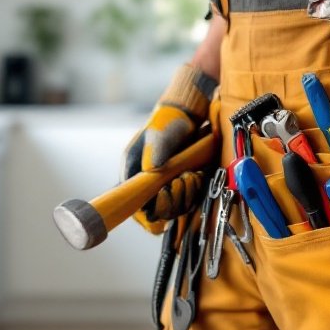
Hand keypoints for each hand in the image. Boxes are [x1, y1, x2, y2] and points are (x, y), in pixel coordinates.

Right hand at [121, 64, 217, 231]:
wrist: (186, 117)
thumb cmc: (166, 123)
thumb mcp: (159, 134)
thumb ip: (155, 150)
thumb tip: (152, 170)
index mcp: (133, 175)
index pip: (133, 205)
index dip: (146, 211)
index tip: (162, 197)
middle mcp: (147, 186)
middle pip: (156, 212)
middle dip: (170, 201)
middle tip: (180, 181)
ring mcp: (165, 188)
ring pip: (173, 209)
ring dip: (184, 196)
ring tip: (190, 176)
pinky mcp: (181, 187)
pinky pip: (186, 201)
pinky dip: (193, 192)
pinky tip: (196, 176)